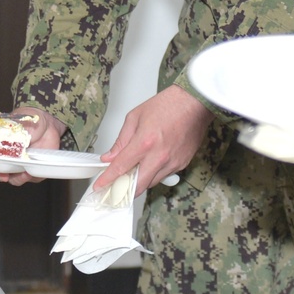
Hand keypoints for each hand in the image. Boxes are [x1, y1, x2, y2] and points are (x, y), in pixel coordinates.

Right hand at [0, 105, 65, 186]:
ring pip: (12, 178)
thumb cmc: (28, 120)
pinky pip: (28, 179)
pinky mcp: (31, 169)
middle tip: (2, 175)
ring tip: (23, 172)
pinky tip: (30, 171)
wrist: (48, 123)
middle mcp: (6, 156)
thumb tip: (3, 145)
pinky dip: (28, 177)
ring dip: (16, 178)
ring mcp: (19, 163)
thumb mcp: (15, 125)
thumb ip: (8, 136)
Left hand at [96, 85, 212, 193]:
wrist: (193, 103)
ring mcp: (173, 163)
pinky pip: (164, 176)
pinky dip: (154, 174)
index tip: (99, 186)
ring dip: (140, 181)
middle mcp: (159, 157)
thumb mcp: (135, 117)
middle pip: (138, 185)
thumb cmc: (166, 105)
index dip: (108, 179)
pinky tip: (149, 165)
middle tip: (114, 189)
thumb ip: (121, 140)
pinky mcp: (182, 165)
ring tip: (131, 174)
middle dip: (124, 190)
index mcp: (144, 143)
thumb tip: (110, 157)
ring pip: (152, 183)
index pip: (121, 167)